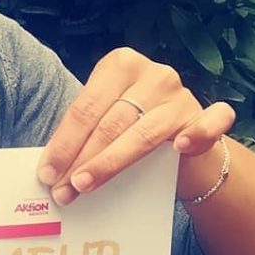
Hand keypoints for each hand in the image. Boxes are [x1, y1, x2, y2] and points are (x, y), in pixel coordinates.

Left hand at [36, 47, 234, 205]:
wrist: (182, 143)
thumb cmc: (131, 130)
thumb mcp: (104, 122)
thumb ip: (83, 135)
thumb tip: (50, 170)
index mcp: (119, 66)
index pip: (85, 108)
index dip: (63, 143)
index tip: (46, 173)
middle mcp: (153, 75)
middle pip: (109, 123)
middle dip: (80, 160)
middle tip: (61, 189)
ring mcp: (181, 95)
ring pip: (141, 134)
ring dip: (110, 163)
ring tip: (84, 185)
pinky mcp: (207, 116)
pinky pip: (208, 123)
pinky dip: (196, 134)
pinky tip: (179, 148)